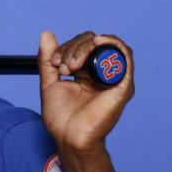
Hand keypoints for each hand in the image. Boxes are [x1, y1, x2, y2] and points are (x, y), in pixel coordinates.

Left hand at [37, 31, 134, 154]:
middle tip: (63, 66)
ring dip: (86, 47)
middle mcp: (102, 73)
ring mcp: (113, 78)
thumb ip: (48, 60)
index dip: (67, 47)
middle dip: (73, 48)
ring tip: (73, 65)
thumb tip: (46, 34)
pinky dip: (112, 44)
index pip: (82, 45)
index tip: (55, 63)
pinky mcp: (123, 85)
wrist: (69, 137)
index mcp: (87, 72)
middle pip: (93, 42)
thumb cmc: (61, 117)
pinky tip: (97, 43)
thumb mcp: (50, 82)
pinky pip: (124, 56)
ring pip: (106, 45)